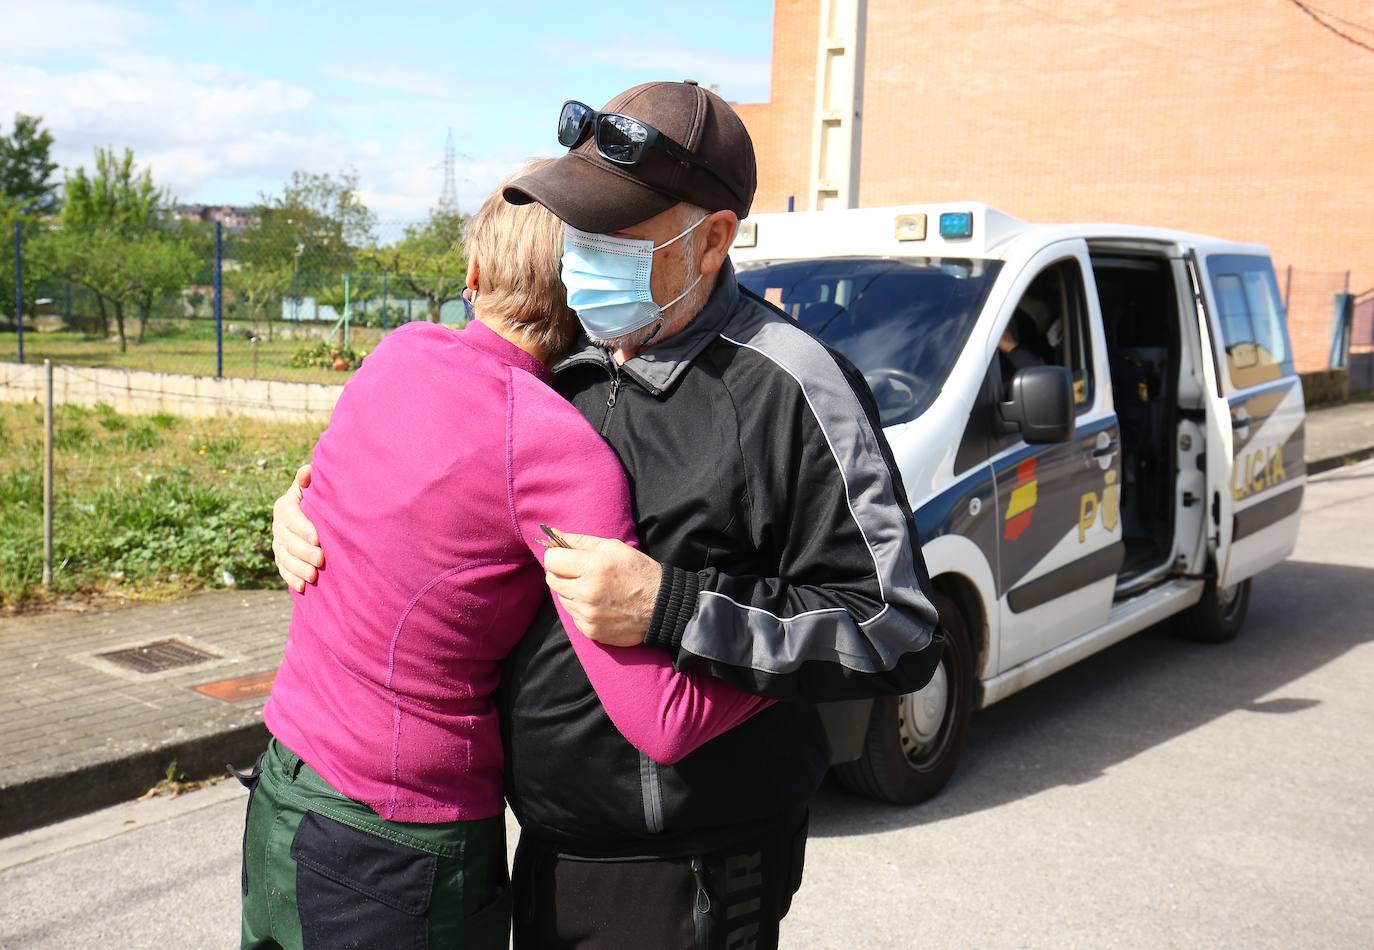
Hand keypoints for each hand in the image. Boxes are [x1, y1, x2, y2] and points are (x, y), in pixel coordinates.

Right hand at [273, 463, 324, 592]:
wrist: (316, 512)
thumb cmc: (318, 497)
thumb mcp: (313, 487)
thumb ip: (309, 480)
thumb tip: (308, 471)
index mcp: (285, 506)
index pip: (290, 516)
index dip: (303, 527)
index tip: (318, 538)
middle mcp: (278, 525)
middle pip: (287, 540)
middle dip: (304, 551)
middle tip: (321, 560)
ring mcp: (278, 543)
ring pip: (284, 557)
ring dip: (298, 568)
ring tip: (313, 576)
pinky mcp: (282, 557)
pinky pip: (283, 570)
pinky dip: (292, 579)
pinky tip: (303, 587)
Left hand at [543, 532, 661, 646]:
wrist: (661, 607)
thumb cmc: (639, 572)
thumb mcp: (614, 548)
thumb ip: (580, 541)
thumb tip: (553, 534)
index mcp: (593, 567)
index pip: (552, 560)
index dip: (558, 556)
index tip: (567, 557)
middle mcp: (587, 592)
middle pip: (552, 580)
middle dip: (562, 573)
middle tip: (580, 572)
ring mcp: (587, 614)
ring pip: (561, 598)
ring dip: (571, 592)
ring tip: (594, 588)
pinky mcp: (590, 630)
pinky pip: (573, 615)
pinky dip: (581, 609)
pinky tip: (599, 604)